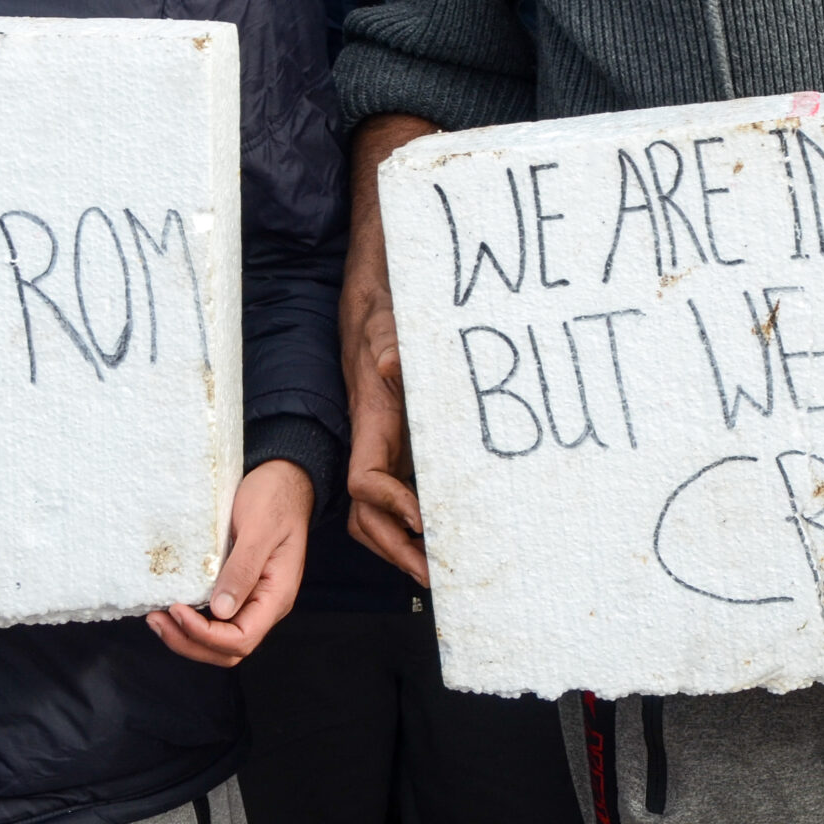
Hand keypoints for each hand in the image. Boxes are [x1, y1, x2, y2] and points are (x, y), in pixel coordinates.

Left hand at [148, 460, 312, 666]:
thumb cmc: (274, 498)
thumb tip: (221, 610)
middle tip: (157, 620)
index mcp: (277, 595)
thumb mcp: (259, 529)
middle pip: (229, 649)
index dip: (206, 634)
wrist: (283, 480)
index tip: (177, 609)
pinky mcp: (236, 588)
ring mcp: (251, 599)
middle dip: (190, 643)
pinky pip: (214, 618)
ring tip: (157, 618)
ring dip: (187, 636)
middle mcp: (264, 605)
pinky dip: (190, 620)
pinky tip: (170, 606)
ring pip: (219, 640)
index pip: (242, 638)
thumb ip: (243, 569)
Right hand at [343, 114, 437, 584]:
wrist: (383, 246)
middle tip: (446, 577)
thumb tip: (395, 366)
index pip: (367, 481)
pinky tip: (456, 516)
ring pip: (379, 499)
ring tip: (449, 563)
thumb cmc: (390, 276)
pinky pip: (401, 473)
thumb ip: (397, 340)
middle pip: (368, 509)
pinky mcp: (401, 416)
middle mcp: (375, 423)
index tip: (432, 530)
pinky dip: (422, 505)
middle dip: (402, 548)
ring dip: (408, 536)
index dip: (395, 513)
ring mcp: (386, 423)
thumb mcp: (395, 306)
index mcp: (372, 406)